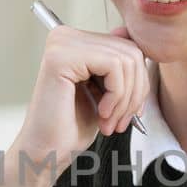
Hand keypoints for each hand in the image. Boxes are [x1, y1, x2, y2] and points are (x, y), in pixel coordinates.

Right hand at [0, 24, 148, 186]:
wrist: (47, 152)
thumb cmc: (72, 126)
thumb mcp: (106, 90)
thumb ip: (117, 61)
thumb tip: (130, 33)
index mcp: (74, 41)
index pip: (128, 45)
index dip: (139, 82)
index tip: (131, 112)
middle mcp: (65, 36)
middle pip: (130, 50)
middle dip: (135, 93)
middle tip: (121, 121)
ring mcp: (62, 44)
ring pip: (125, 60)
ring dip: (126, 99)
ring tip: (110, 122)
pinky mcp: (61, 57)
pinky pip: (113, 66)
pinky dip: (116, 96)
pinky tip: (101, 113)